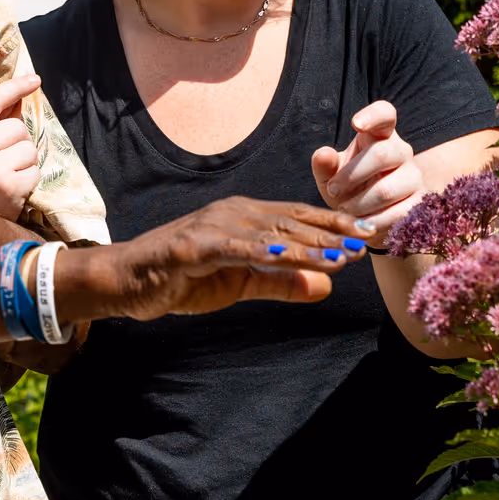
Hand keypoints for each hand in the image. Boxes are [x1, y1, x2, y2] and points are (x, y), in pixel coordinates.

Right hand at [0, 73, 41, 220]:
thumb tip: (19, 101)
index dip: (14, 88)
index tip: (34, 80)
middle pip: (18, 129)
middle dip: (17, 143)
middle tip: (2, 161)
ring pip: (30, 151)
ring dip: (24, 163)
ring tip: (5, 176)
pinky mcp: (11, 188)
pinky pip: (35, 173)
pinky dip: (28, 181)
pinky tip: (11, 189)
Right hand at [71, 197, 372, 321]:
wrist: (128, 282)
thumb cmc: (183, 279)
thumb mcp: (240, 284)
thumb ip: (281, 283)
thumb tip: (326, 287)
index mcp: (247, 218)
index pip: (299, 218)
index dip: (335, 224)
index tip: (370, 233)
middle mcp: (234, 213)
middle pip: (292, 222)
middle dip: (332, 231)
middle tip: (368, 239)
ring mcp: (213, 225)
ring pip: (269, 234)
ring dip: (307, 245)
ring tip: (341, 255)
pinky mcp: (192, 246)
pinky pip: (232, 248)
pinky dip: (260, 252)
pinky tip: (286, 257)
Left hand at [310, 100, 424, 243]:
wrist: (367, 219)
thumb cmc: (348, 189)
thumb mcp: (330, 177)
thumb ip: (324, 165)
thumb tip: (323, 154)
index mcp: (379, 136)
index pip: (385, 115)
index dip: (373, 115)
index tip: (356, 124)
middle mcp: (401, 151)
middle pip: (382, 154)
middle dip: (351, 175)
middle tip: (332, 190)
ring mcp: (414, 177)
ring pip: (386, 189)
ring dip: (358, 203)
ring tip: (344, 210)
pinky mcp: (419, 203)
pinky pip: (396, 213)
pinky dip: (372, 220)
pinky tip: (361, 220)